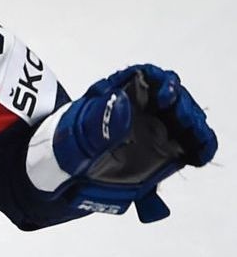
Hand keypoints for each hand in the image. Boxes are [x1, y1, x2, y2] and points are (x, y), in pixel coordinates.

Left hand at [48, 64, 216, 221]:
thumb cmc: (63, 150)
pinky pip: (187, 145)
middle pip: (172, 98)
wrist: (58, 178)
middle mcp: (139, 109)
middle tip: (184, 122)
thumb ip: (98, 123)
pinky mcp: (162, 151)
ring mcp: (152, 129)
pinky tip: (198, 156)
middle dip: (182, 107)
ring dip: (194, 127)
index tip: (165, 97)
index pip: (145, 78)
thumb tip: (121, 104)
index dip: (161, 82)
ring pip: (183, 120)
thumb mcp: (74, 138)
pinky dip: (198, 147)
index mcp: (117, 96)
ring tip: (195, 142)